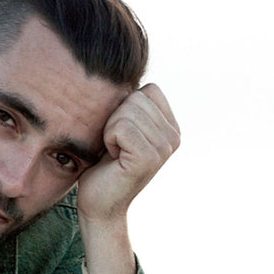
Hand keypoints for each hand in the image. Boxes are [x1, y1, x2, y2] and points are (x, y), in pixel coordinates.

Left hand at [76, 83, 179, 225]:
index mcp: (171, 127)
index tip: (120, 136)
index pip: (148, 90)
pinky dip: (108, 139)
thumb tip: (127, 68)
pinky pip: (121, 127)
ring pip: (127, 111)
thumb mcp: (120, 128)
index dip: (124, 108)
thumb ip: (132, 106)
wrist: (99, 205)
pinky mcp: (149, 157)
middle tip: (115, 146)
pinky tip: (113, 158)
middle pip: (136, 98)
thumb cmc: (102, 166)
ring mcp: (164, 147)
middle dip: (114, 119)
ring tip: (114, 153)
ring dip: (109, 131)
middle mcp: (174, 136)